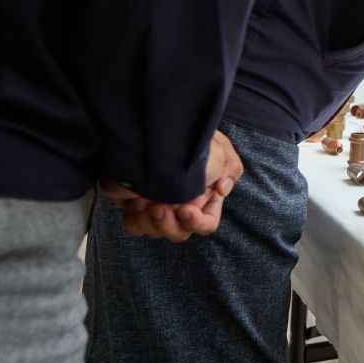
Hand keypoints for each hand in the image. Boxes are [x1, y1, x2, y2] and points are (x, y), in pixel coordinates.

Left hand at [99, 130, 243, 241]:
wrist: (156, 129)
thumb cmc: (193, 138)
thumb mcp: (221, 150)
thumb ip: (230, 170)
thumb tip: (221, 189)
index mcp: (204, 199)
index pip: (206, 224)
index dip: (197, 222)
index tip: (185, 210)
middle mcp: (181, 206)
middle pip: (179, 233)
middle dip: (168, 224)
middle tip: (159, 207)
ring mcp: (157, 206)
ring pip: (154, 231)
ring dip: (148, 220)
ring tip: (143, 199)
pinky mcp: (134, 204)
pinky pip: (133, 223)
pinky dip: (133, 216)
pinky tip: (133, 198)